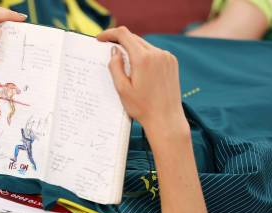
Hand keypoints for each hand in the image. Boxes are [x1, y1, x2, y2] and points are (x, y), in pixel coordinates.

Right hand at [97, 27, 189, 144]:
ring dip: (132, 48)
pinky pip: (154, 52)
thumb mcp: (122, 89)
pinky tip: (138, 67)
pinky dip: (144, 55)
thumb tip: (114, 50)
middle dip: (120, 41)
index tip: (100, 39)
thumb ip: (115, 67)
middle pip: (134, 38)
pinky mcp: (171, 62)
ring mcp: (166, 57)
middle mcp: (157, 53)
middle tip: (107, 48)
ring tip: (122, 60)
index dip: (109, 33)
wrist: (166, 118)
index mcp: (143, 59)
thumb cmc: (142, 107)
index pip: (124, 35)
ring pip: (144, 45)